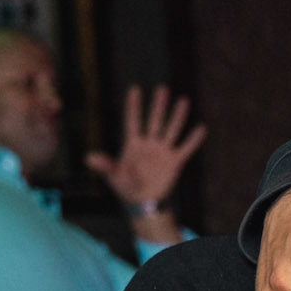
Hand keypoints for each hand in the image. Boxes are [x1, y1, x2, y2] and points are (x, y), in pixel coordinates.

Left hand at [85, 84, 205, 226]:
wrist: (142, 202)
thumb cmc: (125, 187)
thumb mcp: (113, 175)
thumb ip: (104, 165)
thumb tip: (89, 158)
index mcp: (133, 144)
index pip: (133, 121)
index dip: (133, 106)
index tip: (134, 89)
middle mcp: (149, 144)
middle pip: (154, 121)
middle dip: (158, 105)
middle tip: (162, 88)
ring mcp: (163, 152)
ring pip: (171, 130)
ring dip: (177, 116)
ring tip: (184, 100)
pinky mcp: (174, 162)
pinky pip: (186, 148)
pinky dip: (193, 139)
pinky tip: (201, 128)